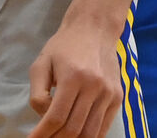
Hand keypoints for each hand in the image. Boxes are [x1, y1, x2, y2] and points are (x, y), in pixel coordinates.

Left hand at [27, 19, 122, 137]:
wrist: (94, 29)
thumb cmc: (63, 46)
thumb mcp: (41, 63)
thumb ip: (38, 92)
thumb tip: (43, 117)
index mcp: (71, 77)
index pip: (56, 116)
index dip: (43, 133)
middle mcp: (93, 87)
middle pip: (73, 128)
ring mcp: (108, 94)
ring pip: (90, 132)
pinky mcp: (118, 98)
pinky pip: (104, 127)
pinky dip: (90, 136)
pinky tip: (77, 135)